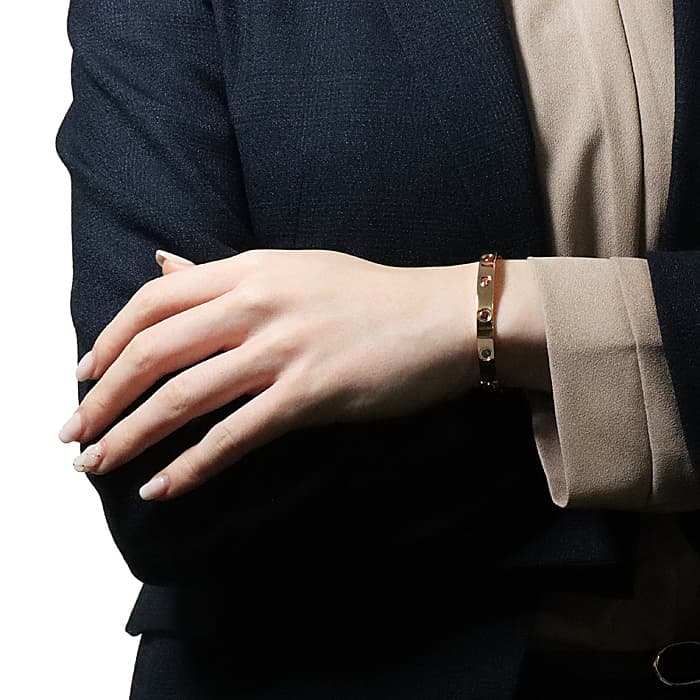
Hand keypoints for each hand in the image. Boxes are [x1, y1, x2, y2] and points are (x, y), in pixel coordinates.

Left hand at [58, 249, 481, 499]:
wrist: (441, 317)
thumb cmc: (370, 294)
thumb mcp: (291, 268)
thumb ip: (222, 275)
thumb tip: (163, 265)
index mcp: (249, 269)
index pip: (152, 301)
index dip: (106, 341)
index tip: (84, 377)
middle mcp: (256, 304)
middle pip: (153, 351)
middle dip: (102, 398)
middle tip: (73, 434)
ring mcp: (283, 350)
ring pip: (183, 396)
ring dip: (130, 436)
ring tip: (96, 465)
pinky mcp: (311, 395)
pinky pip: (235, 436)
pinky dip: (191, 466)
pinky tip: (162, 488)